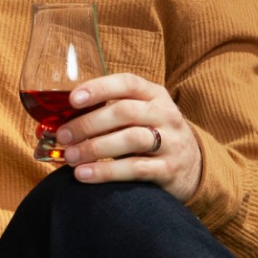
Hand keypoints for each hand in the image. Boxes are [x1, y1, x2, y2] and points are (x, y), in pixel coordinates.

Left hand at [55, 73, 201, 201]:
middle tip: (63, 135)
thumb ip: (113, 113)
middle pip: (125, 112)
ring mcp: (171, 142)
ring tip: (70, 157)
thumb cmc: (154, 137)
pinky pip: (136, 168)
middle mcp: (166, 115)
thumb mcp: (143, 116)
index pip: (128, 83)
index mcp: (155, 95)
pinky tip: (85, 174)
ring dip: (95, 147)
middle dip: (89, 123)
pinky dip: (106, 171)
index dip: (99, 88)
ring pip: (131, 139)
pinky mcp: (169, 170)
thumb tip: (62, 121)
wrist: (194, 167)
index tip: (73, 99)